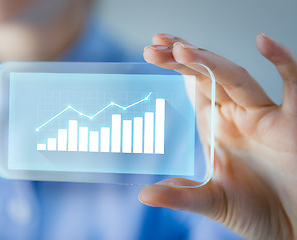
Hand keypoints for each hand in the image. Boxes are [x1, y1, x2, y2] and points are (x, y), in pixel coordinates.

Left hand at [139, 33, 296, 239]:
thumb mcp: (211, 201)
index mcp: (216, 126)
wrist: (290, 227)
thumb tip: (144, 194)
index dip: (174, 68)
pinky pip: (292, 85)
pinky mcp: (293, 122)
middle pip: (206, 75)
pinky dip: (282, 62)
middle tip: (155, 45)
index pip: (192, 87)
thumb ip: (180, 194)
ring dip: (210, 60)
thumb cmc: (254, 212)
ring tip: (180, 48)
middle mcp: (236, 115)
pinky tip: (264, 41)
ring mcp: (264, 116)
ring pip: (235, 77)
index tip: (151, 51)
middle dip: (181, 58)